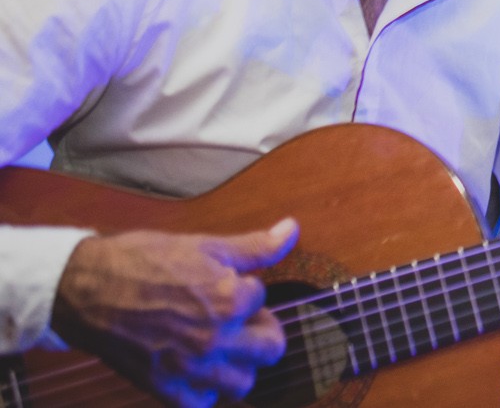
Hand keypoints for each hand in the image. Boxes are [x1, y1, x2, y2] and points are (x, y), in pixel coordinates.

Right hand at [52, 221, 297, 407]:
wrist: (86, 289)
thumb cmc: (142, 262)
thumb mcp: (205, 245)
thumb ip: (255, 246)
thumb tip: (292, 229)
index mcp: (229, 301)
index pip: (262, 300)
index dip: (247, 290)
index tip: (227, 284)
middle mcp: (215, 340)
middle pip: (270, 349)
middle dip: (262, 331)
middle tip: (241, 320)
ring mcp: (189, 369)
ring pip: (242, 383)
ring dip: (240, 365)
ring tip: (223, 345)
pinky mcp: (163, 388)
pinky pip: (200, 403)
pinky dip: (204, 391)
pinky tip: (196, 370)